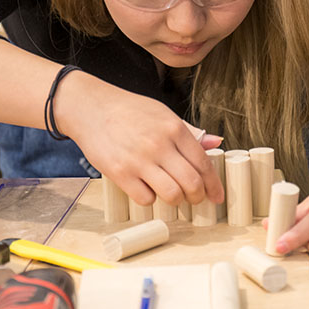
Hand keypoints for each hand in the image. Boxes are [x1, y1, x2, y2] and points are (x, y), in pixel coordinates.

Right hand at [56, 71, 223, 206]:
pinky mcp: (120, 173)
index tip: (217, 195)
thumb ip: (189, 131)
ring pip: (172, 195)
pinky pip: (145, 199)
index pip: (203, 163)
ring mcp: (139, 160)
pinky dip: (150, 198)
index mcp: (174, 128)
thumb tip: (215, 143)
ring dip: (177, 200)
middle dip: (199, 197)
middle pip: (192, 183)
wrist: (91, 108)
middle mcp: (159, 144)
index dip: (214, 184)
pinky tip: (147, 188)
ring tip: (173, 195)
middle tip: (196, 199)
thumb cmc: (129, 110)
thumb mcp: (163, 113)